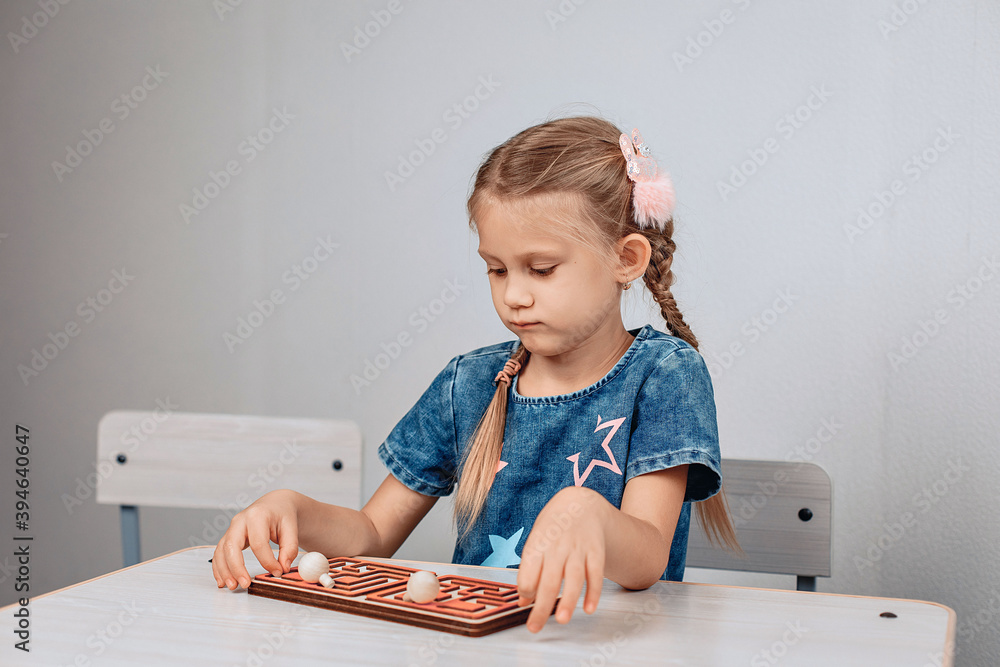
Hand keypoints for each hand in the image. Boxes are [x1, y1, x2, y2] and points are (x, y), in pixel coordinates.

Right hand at [211, 489, 299, 589]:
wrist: (275, 504)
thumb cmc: (282, 514)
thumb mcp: (292, 527)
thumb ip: (290, 548)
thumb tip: (283, 567)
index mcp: (257, 516)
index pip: (258, 543)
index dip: (267, 561)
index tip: (277, 572)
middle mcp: (240, 521)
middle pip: (231, 546)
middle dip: (236, 568)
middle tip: (244, 584)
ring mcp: (232, 529)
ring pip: (221, 551)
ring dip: (224, 571)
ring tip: (232, 586)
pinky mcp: (228, 537)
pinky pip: (219, 553)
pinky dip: (218, 568)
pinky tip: (223, 580)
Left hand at [516, 486, 606, 632]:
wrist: (581, 504)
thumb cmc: (553, 528)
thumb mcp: (536, 542)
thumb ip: (530, 571)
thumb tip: (523, 601)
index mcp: (538, 544)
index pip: (528, 569)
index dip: (525, 587)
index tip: (524, 604)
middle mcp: (557, 547)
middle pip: (549, 579)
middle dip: (541, 605)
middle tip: (534, 628)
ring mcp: (578, 549)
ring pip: (574, 577)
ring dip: (568, 600)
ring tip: (562, 620)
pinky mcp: (596, 551)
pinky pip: (596, 573)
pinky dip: (593, 592)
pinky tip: (588, 609)